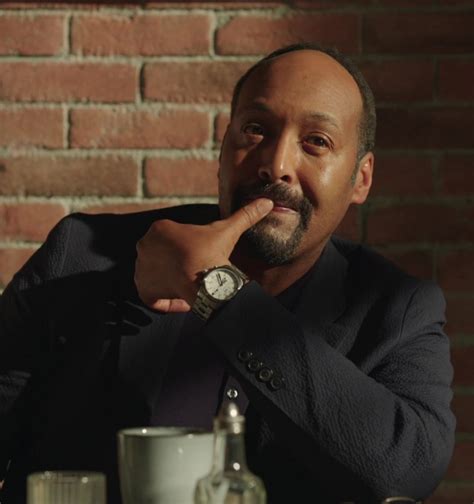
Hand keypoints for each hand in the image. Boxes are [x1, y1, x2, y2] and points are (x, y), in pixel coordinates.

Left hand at [134, 198, 273, 312]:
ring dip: (171, 283)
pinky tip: (182, 302)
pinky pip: (153, 297)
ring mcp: (141, 269)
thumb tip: (267, 202)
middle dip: (177, 267)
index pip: (172, 241)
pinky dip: (165, 301)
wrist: (204, 280)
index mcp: (159, 229)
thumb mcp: (228, 230)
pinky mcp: (144, 290)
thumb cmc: (211, 253)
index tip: (201, 259)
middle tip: (196, 274)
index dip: (188, 251)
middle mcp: (144, 247)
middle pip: (163, 259)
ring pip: (156, 277)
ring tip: (190, 287)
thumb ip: (245, 215)